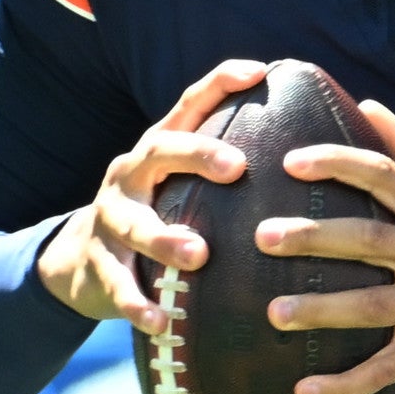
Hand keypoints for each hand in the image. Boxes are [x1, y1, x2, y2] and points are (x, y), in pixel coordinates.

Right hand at [34, 60, 270, 329]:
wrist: (81, 261)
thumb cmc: (159, 217)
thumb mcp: (183, 186)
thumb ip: (228, 169)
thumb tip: (313, 153)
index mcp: (158, 151)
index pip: (188, 105)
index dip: (220, 83)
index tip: (258, 72)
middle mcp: (131, 174)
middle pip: (159, 151)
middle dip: (196, 154)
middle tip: (237, 166)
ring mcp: (111, 218)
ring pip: (136, 225)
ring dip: (166, 239)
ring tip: (199, 255)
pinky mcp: (99, 265)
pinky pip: (119, 285)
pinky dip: (138, 304)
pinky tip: (160, 321)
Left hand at [260, 100, 394, 393]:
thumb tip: (369, 103)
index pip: (384, 175)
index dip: (338, 164)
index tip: (290, 162)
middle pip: (370, 239)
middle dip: (314, 238)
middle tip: (264, 237)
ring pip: (373, 306)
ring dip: (321, 311)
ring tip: (273, 313)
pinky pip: (385, 369)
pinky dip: (345, 384)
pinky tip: (304, 390)